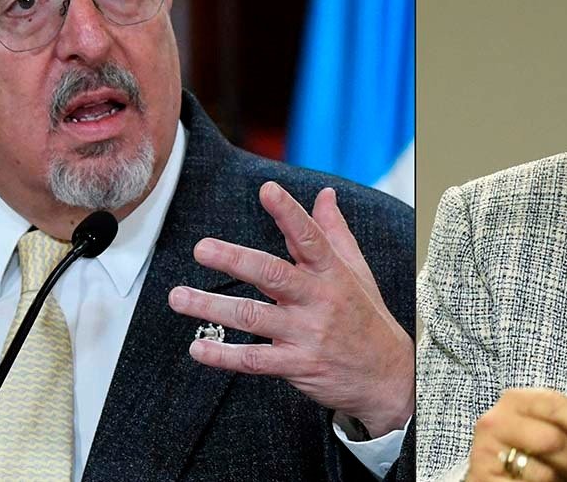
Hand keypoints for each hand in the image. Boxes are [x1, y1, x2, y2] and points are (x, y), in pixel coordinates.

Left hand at [168, 181, 413, 436]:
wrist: (388, 377)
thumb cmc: (367, 318)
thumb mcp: (358, 272)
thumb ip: (336, 232)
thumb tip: (325, 194)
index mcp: (333, 273)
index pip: (310, 237)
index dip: (288, 213)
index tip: (267, 189)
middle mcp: (319, 300)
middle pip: (273, 275)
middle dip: (235, 260)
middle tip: (202, 249)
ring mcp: (307, 334)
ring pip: (254, 318)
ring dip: (212, 308)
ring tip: (178, 297)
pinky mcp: (298, 365)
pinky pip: (255, 361)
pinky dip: (224, 356)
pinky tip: (197, 348)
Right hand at [467, 383, 566, 481]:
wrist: (497, 476)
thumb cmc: (534, 451)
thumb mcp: (562, 429)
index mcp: (515, 401)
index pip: (555, 404)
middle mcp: (494, 422)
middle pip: (552, 440)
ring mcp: (485, 453)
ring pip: (542, 472)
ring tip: (558, 481)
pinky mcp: (484, 479)